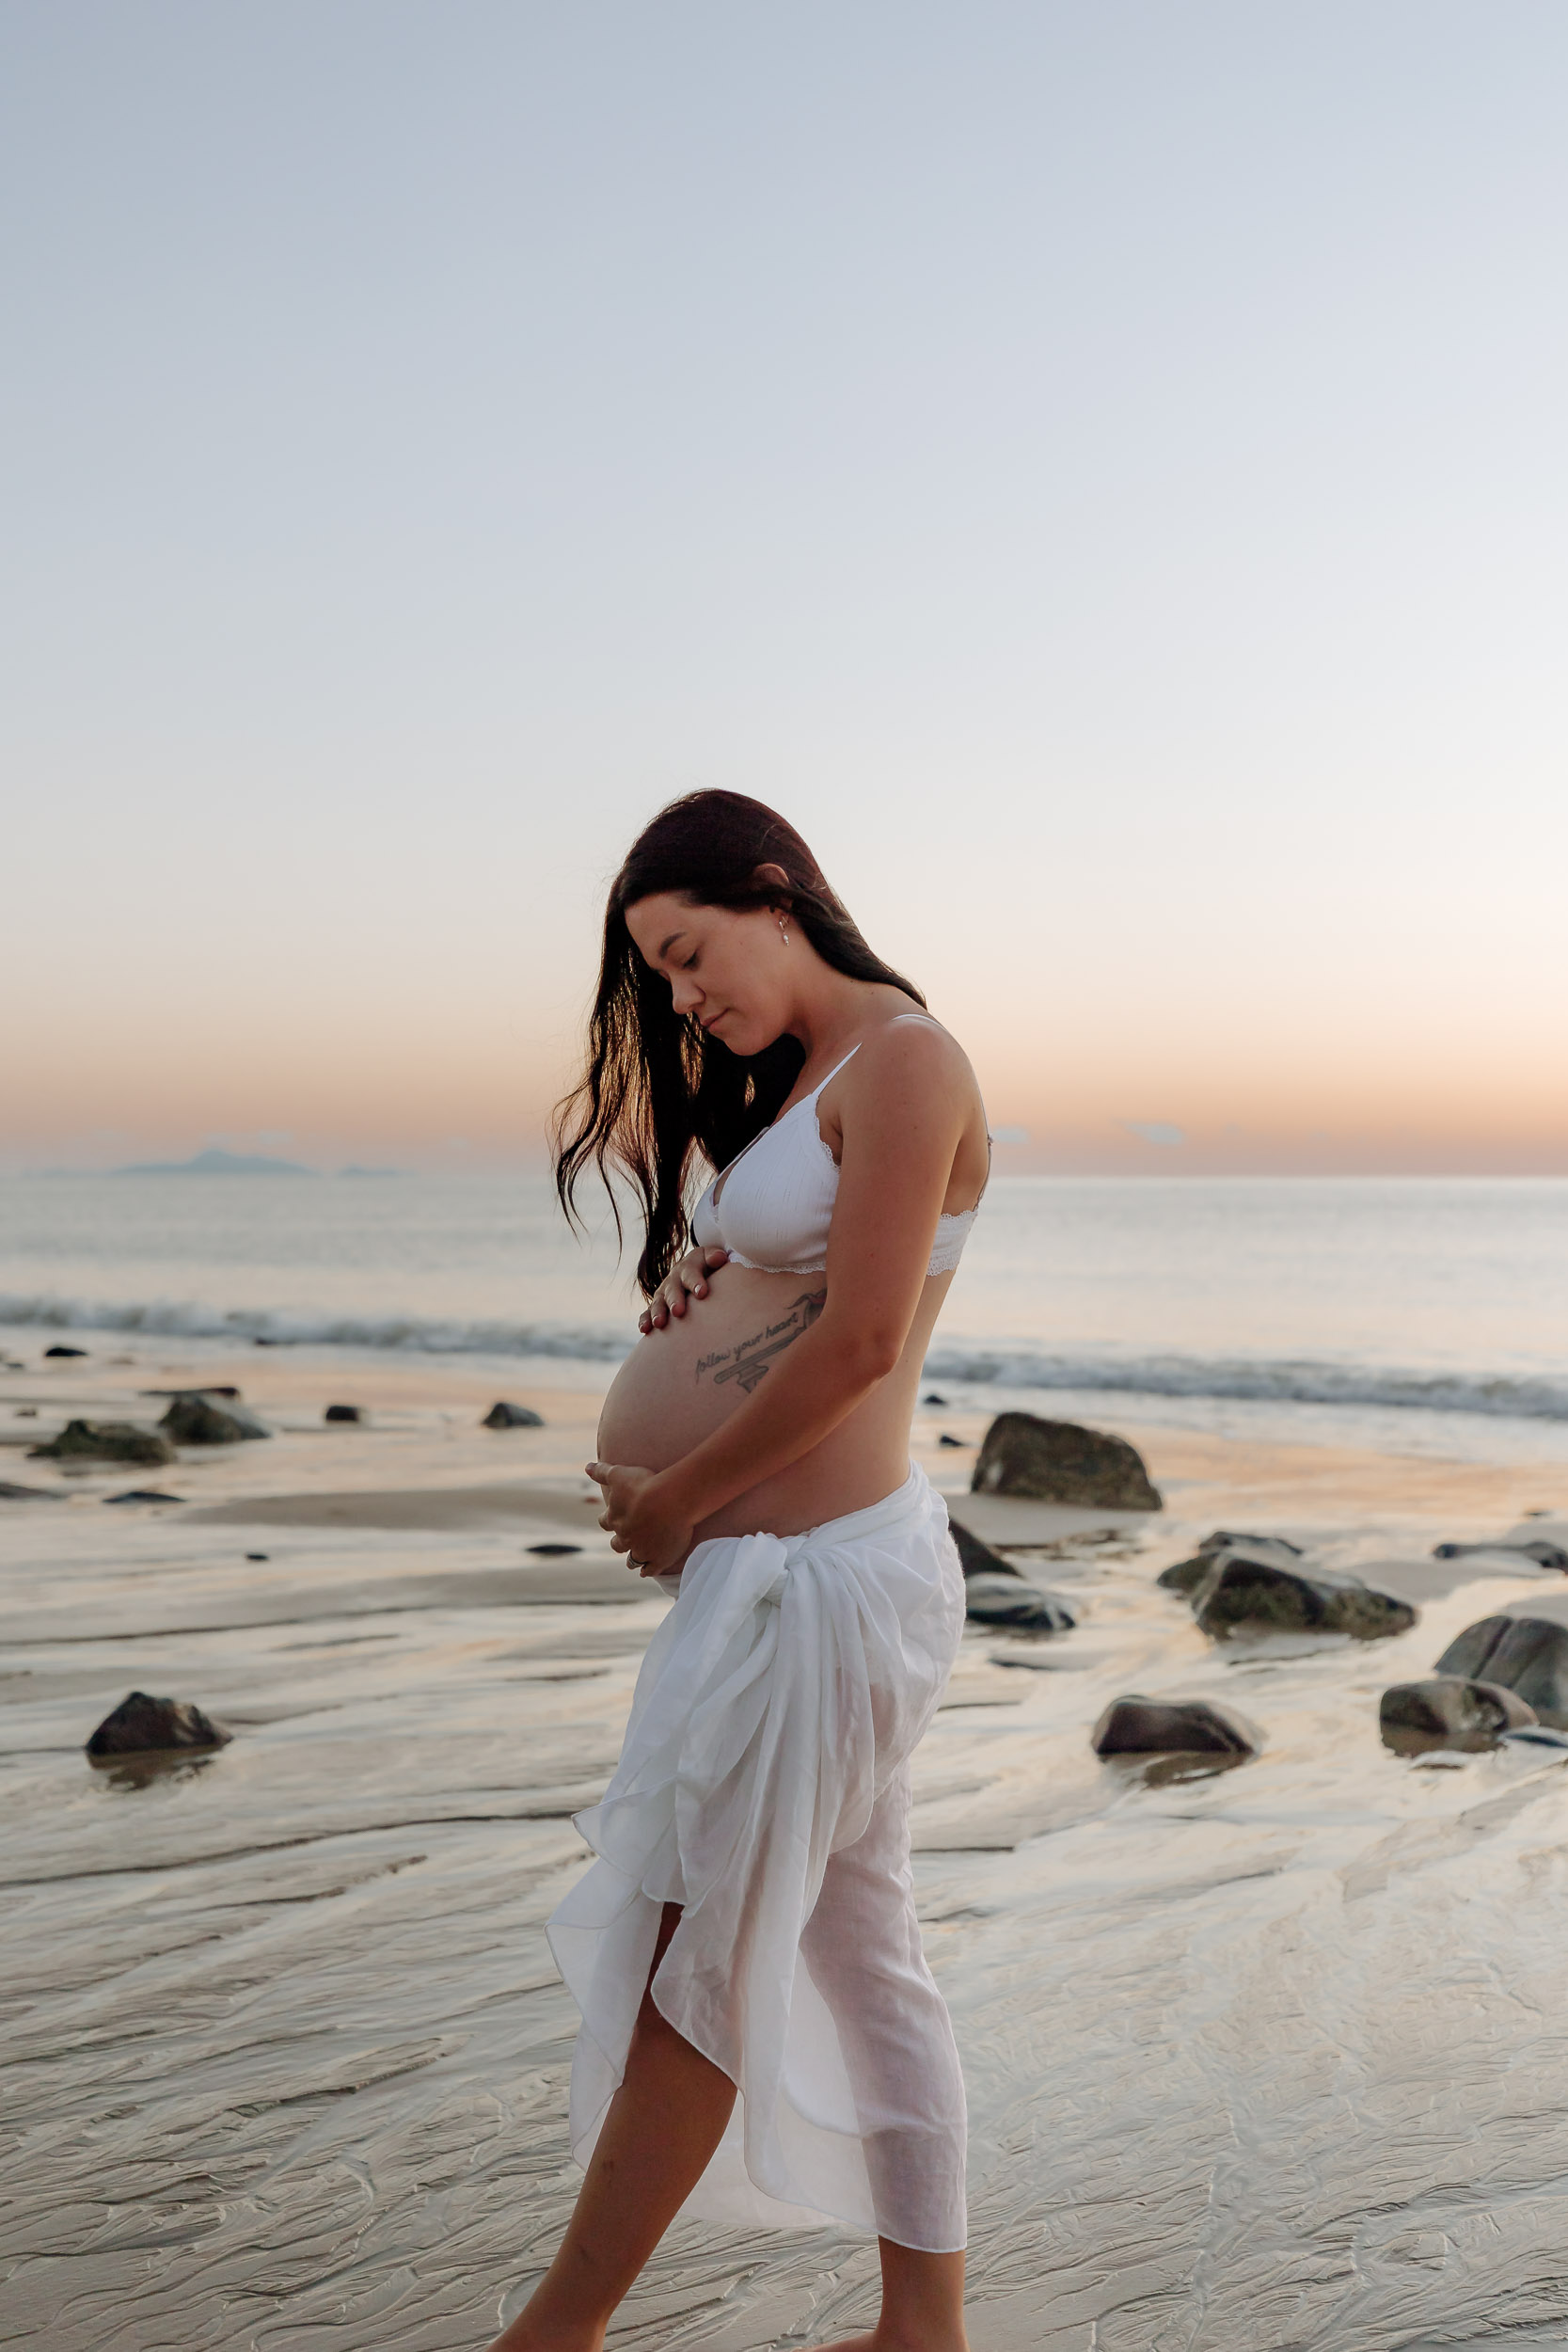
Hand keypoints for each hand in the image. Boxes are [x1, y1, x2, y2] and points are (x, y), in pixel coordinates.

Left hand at [587, 1460, 694, 1577]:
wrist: (670, 1502)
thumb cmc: (645, 1485)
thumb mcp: (619, 1473)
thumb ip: (602, 1472)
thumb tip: (586, 1467)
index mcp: (614, 1519)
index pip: (605, 1522)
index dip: (608, 1521)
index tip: (611, 1520)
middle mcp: (625, 1538)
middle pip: (617, 1544)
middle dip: (620, 1542)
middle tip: (626, 1540)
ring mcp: (641, 1550)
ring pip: (633, 1560)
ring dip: (633, 1559)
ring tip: (637, 1559)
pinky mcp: (658, 1559)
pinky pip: (650, 1570)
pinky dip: (648, 1571)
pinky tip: (647, 1571)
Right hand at [638, 1245, 729, 1334]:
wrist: (693, 1270)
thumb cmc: (707, 1267)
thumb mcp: (710, 1259)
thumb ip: (714, 1258)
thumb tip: (720, 1257)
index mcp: (688, 1268)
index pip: (691, 1273)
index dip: (695, 1282)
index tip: (702, 1293)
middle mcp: (673, 1280)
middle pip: (673, 1289)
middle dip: (675, 1300)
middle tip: (678, 1311)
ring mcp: (663, 1293)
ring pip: (658, 1302)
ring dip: (658, 1312)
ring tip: (659, 1323)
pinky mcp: (657, 1305)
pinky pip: (648, 1312)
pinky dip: (645, 1320)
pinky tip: (644, 1329)